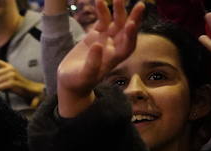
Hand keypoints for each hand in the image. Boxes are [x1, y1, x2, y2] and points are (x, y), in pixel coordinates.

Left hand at [0, 58, 44, 99]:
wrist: (30, 89)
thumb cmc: (16, 85)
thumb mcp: (6, 80)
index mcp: (8, 67)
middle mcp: (11, 69)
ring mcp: (15, 75)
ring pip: (1, 78)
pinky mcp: (18, 81)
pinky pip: (8, 83)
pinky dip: (3, 86)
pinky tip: (0, 89)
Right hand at [57, 0, 144, 117]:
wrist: (69, 81)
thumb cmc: (77, 82)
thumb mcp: (84, 76)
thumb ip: (92, 63)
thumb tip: (97, 45)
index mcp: (113, 60)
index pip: (127, 46)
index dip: (131, 36)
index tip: (131, 24)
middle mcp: (113, 48)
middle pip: (127, 32)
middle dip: (134, 19)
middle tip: (141, 6)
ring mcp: (105, 40)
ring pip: (116, 23)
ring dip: (119, 11)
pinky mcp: (95, 35)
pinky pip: (102, 20)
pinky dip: (102, 11)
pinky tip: (99, 1)